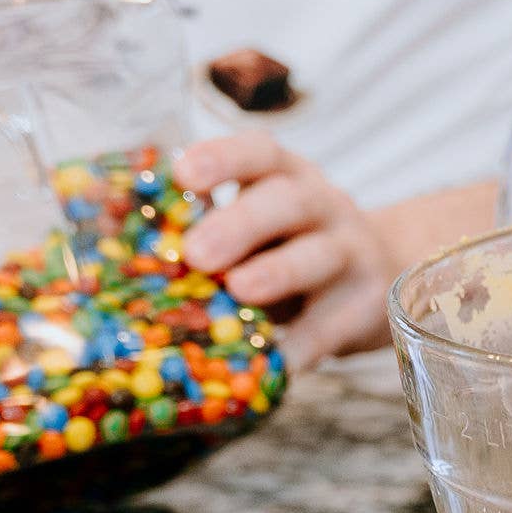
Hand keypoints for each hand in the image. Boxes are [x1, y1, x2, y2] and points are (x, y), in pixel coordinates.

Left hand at [174, 133, 394, 364]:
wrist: (378, 277)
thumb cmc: (289, 250)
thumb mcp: (256, 229)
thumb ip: (209, 232)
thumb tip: (134, 253)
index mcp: (286, 177)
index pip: (260, 154)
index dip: (223, 159)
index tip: (183, 175)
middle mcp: (323, 205)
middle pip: (289, 201)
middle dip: (241, 224)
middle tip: (196, 252)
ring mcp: (352, 251)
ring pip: (320, 254)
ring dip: (278, 271)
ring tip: (240, 290)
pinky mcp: (370, 302)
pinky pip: (337, 321)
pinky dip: (307, 341)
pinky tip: (279, 358)